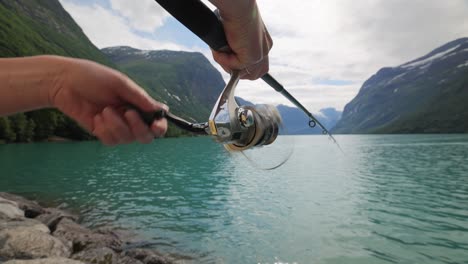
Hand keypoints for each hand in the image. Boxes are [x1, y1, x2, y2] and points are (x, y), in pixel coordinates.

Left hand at [50, 57, 167, 145]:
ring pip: (127, 139)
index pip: (156, 121)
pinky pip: (111, 141)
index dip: (160, 126)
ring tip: (104, 110)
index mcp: (138, 103)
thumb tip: (160, 110)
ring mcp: (116, 126)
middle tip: (127, 113)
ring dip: (116, 126)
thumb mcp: (119, 83)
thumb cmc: (92, 77)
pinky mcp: (102, 132)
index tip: (155, 125)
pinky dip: (105, 130)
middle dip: (138, 128)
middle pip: (145, 137)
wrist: (63, 82)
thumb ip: (139, 98)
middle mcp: (130, 117)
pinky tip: (96, 117)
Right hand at [211, 2, 272, 79]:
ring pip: (243, 72)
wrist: (238, 5)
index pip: (259, 66)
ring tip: (220, 50)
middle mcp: (265, 49)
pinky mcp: (253, 57)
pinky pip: (234, 67)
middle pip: (254, 74)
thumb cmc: (233, 14)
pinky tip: (220, 47)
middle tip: (222, 57)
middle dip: (236, 70)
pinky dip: (223, 59)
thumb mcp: (235, 33)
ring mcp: (260, 54)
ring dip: (228, 64)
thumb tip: (225, 60)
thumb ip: (235, 47)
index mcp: (264, 42)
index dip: (244, 68)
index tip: (230, 63)